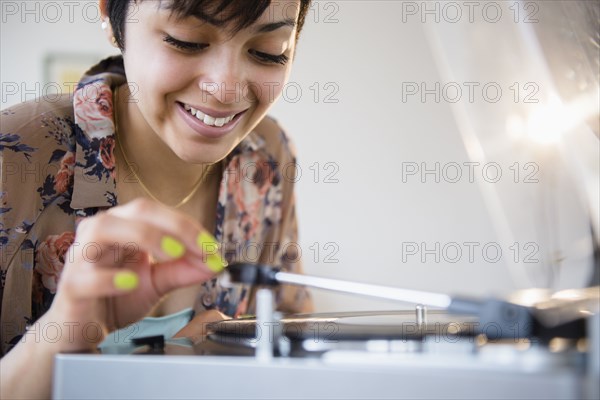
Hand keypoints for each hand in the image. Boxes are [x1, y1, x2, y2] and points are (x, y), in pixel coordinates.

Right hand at [46, 198, 224, 351]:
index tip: (212, 248)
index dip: (188, 227)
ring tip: (172, 255)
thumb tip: (215, 264)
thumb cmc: (115, 298)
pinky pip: (87, 276)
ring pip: (105, 230)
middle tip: (200, 249)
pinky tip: (132, 283)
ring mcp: (81, 256)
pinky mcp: (71, 286)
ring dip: (145, 238)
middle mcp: (100, 231)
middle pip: (138, 211)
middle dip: (175, 227)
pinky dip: (111, 278)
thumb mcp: (156, 282)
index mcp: (123, 225)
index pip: (158, 212)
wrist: (83, 329)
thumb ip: (182, 271)